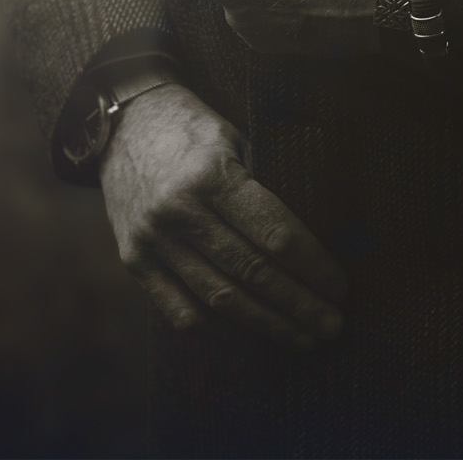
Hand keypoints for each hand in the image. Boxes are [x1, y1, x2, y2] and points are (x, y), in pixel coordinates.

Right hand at [99, 81, 346, 346]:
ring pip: (219, 299)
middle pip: (251, 272)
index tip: (339, 287)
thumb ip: (260, 184)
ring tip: (302, 337)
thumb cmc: (192, 126)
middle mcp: (180, 212)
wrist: (123, 124)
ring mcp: (153, 240)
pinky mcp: (133, 260)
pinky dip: (214, 327)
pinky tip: (246, 333)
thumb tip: (308, 236)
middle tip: (332, 325)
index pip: (273, 234)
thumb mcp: (232, 137)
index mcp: (211, 175)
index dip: (311, 266)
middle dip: (298, 304)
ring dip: (266, 324)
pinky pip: (177, 309)